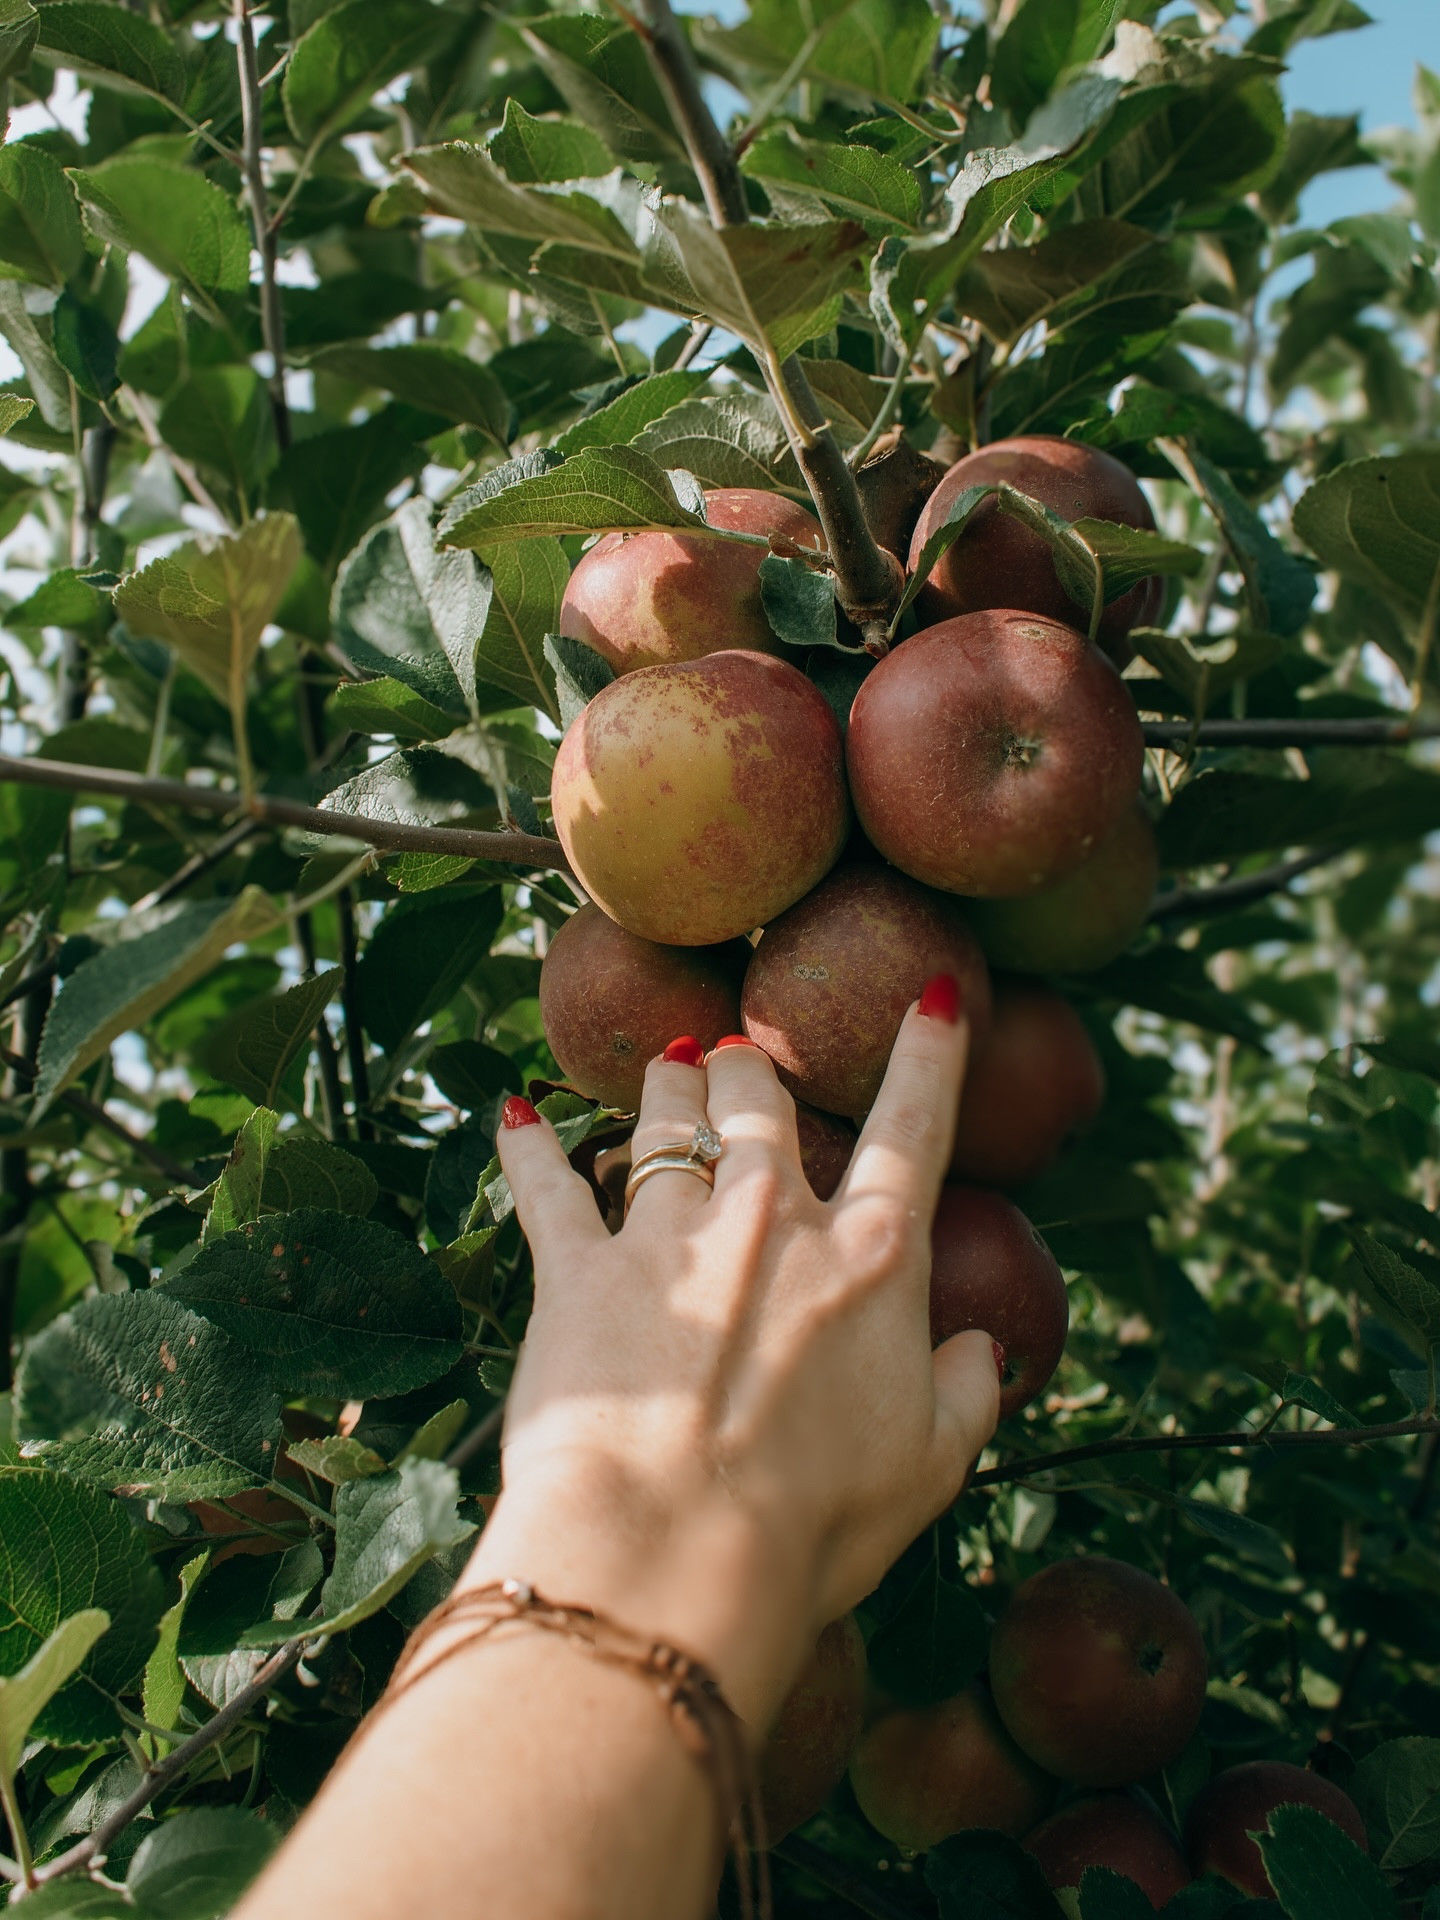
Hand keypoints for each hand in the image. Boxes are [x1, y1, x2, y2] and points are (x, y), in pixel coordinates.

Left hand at [460, 975, 1000, 1726]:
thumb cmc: (811, 1525)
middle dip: (755, 1068)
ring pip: (668, 1119)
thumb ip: (968, 1394)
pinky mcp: (578, 1270)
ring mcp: (670, 1237)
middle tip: (743, 1060)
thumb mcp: (931, 1470)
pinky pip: (548, 1184)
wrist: (671, 1554)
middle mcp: (774, 1222)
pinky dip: (525, 1144)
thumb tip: (985, 1351)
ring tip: (669, 1063)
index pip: (914, 1129)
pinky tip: (509, 1109)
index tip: (932, 996)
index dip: (930, 1056)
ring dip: (670, 1085)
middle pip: (765, 1100)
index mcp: (872, 1263)